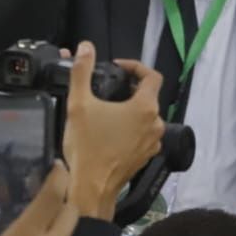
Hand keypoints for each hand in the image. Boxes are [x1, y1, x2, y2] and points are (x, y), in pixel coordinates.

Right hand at [61, 42, 164, 219]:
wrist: (90, 188)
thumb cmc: (87, 146)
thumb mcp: (79, 105)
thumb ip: (82, 72)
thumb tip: (86, 47)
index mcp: (146, 107)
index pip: (152, 75)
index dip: (136, 66)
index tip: (117, 67)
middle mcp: (156, 123)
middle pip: (148, 96)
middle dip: (130, 89)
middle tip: (108, 88)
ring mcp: (154, 141)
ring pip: (146, 116)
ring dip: (130, 109)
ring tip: (107, 110)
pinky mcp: (147, 156)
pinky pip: (143, 134)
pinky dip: (131, 128)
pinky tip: (112, 132)